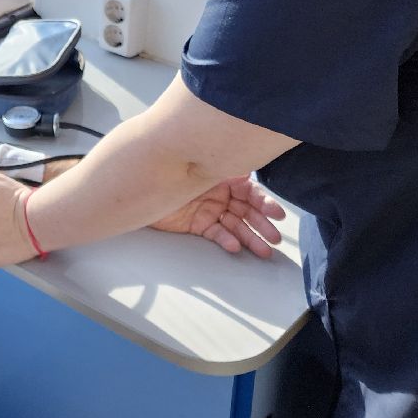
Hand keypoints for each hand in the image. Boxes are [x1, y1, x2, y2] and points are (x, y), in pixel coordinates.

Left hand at [150, 175, 285, 258]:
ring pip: (235, 226)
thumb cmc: (170, 167)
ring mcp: (210, 210)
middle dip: (262, 225)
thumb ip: (225, 167)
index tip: (278, 215)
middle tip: (275, 239)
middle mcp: (220, 193)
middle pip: (247, 211)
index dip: (265, 203)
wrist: (140, 184)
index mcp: (225, 176)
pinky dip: (226, 240)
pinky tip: (233, 246)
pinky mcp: (199, 224)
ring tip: (263, 251)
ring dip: (250, 238)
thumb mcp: (201, 166)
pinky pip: (216, 234)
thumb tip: (248, 166)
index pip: (251, 192)